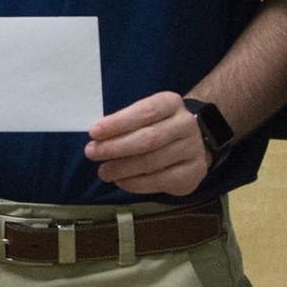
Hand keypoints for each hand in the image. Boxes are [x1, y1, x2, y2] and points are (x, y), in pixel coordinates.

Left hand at [84, 90, 208, 196]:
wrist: (193, 140)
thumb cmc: (158, 125)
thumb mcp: (144, 115)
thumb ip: (125, 123)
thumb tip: (97, 138)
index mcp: (171, 103)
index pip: (144, 112)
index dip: (118, 123)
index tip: (93, 132)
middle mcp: (186, 124)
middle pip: (148, 138)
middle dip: (115, 147)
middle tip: (92, 153)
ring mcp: (193, 149)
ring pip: (153, 161)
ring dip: (123, 168)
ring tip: (103, 172)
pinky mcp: (194, 172)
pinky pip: (161, 180)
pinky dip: (137, 183)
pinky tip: (121, 181)